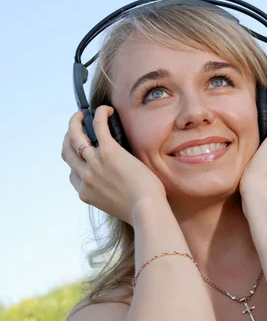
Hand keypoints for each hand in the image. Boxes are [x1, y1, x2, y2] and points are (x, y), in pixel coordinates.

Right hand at [61, 106, 166, 223]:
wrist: (146, 210)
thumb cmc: (139, 210)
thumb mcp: (115, 205)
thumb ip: (108, 193)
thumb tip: (117, 182)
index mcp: (86, 193)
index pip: (72, 174)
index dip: (75, 162)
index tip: (82, 154)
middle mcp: (85, 177)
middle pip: (67, 152)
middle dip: (68, 137)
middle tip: (76, 128)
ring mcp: (94, 163)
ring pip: (75, 136)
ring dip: (75, 122)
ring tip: (82, 115)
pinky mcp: (108, 152)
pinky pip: (98, 126)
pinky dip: (100, 114)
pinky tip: (106, 109)